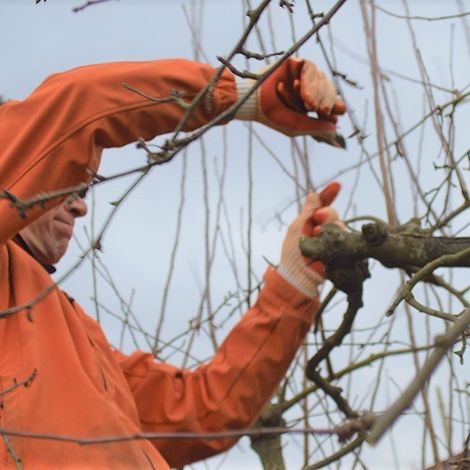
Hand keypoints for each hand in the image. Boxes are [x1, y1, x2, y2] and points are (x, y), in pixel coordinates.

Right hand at [235, 58, 345, 147]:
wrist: (254, 101)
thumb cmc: (273, 116)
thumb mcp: (296, 126)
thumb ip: (316, 127)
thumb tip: (335, 129)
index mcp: (310, 106)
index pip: (331, 103)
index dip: (335, 106)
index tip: (336, 112)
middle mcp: (309, 89)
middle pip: (330, 90)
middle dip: (328, 101)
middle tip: (321, 110)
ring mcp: (304, 76)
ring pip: (323, 79)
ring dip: (317, 93)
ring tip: (307, 104)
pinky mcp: (297, 64)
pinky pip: (312, 69)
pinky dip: (310, 82)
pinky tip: (302, 91)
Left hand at [277, 182, 340, 296]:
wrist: (298, 281)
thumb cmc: (292, 256)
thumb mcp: (297, 229)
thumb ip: (307, 212)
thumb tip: (313, 194)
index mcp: (309, 224)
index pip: (320, 205)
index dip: (328, 195)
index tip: (337, 185)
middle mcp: (321, 231)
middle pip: (333, 215)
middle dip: (328, 213)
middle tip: (318, 218)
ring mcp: (331, 242)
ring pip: (340, 227)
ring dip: (332, 226)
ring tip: (319, 233)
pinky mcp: (339, 253)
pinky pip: (345, 241)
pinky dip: (339, 238)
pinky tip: (332, 242)